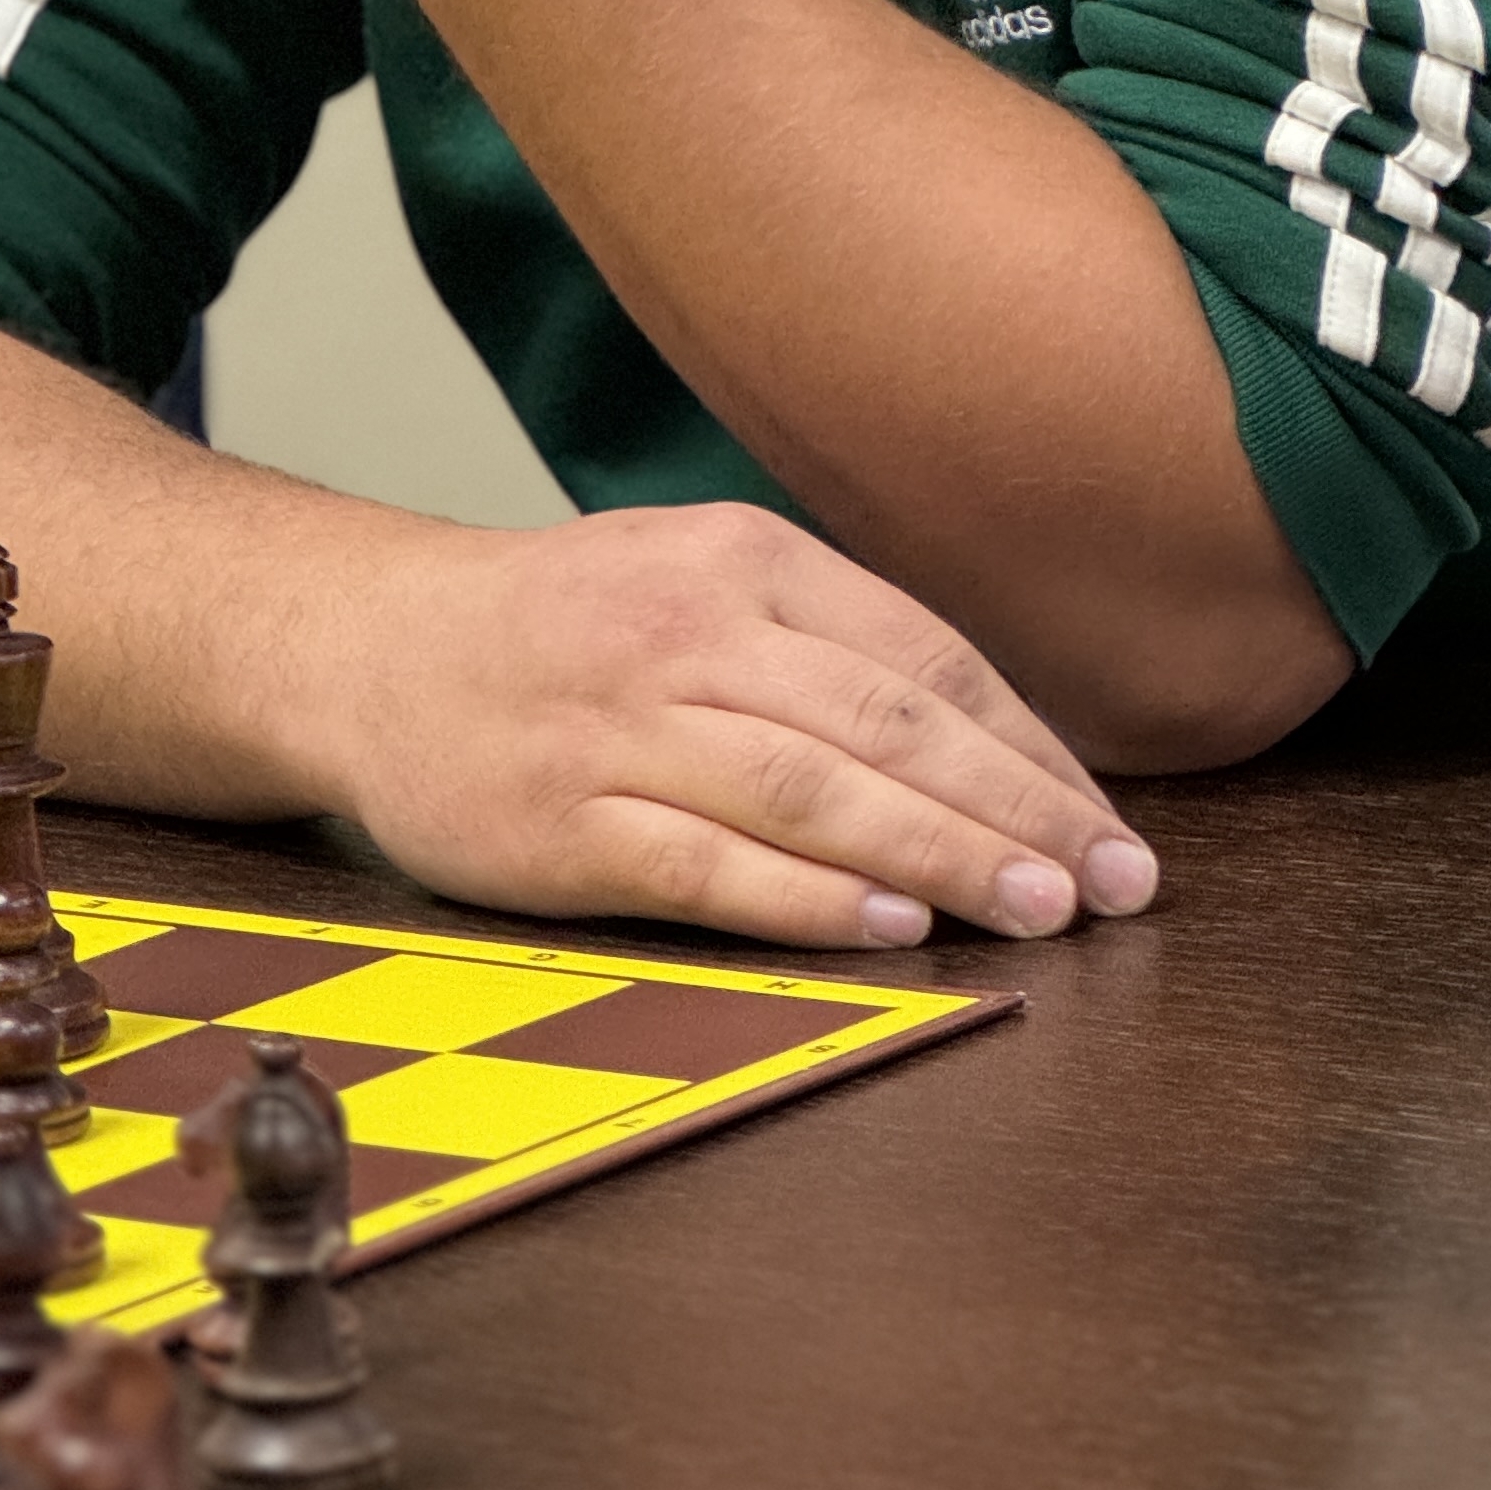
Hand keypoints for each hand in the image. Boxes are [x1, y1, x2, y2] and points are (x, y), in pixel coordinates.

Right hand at [315, 499, 1160, 947]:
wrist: (374, 647)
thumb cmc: (566, 626)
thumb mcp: (699, 576)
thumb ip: (826, 641)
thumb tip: (991, 740)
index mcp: (746, 559)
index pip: (923, 654)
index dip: (1028, 743)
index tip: (1110, 821)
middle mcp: (693, 631)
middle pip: (887, 722)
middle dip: (1017, 807)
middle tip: (1116, 881)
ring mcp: (624, 726)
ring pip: (812, 789)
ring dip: (940, 853)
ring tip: (1041, 909)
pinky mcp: (562, 822)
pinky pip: (705, 863)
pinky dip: (805, 899)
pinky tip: (891, 929)